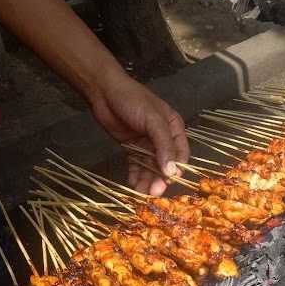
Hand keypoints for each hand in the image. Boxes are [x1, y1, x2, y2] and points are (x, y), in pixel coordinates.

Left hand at [88, 70, 189, 195]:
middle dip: (159, 179)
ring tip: (140, 193)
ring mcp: (147, 144)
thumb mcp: (153, 121)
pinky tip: (132, 185)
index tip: (169, 181)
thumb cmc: (133, 101)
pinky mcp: (132, 148)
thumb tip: (172, 171)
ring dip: (147, 180)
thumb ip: (163, 145)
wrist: (104, 92)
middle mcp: (162, 138)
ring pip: (150, 167)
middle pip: (164, 164)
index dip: (176, 168)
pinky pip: (137, 166)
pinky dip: (135, 176)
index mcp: (173, 128)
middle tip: (153, 192)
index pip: (180, 153)